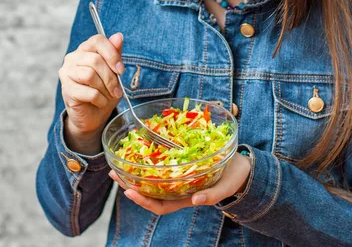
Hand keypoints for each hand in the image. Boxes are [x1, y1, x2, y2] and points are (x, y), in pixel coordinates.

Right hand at [59, 32, 123, 137]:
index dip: (112, 54)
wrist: (93, 115)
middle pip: (95, 60)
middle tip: (117, 90)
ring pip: (90, 75)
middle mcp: (73, 57)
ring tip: (108, 96)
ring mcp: (67, 73)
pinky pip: (88, 92)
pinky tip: (100, 102)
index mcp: (85, 49)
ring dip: (105, 88)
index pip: (98, 40)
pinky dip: (99, 99)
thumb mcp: (114, 72)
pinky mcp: (66, 89)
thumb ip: (115, 53)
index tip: (121, 70)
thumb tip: (118, 36)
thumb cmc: (104, 90)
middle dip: (111, 77)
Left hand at [109, 152, 250, 214]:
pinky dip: (148, 159)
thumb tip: (196, 200)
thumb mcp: (225, 187)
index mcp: (186, 197)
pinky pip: (161, 164)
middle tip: (114, 173)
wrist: (241, 166)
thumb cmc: (233, 178)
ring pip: (152, 178)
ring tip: (118, 162)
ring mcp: (178, 177)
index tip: (129, 191)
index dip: (144, 201)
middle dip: (131, 185)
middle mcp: (178, 189)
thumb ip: (212, 195)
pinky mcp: (180, 163)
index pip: (160, 206)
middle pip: (150, 192)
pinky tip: (139, 148)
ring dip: (135, 172)